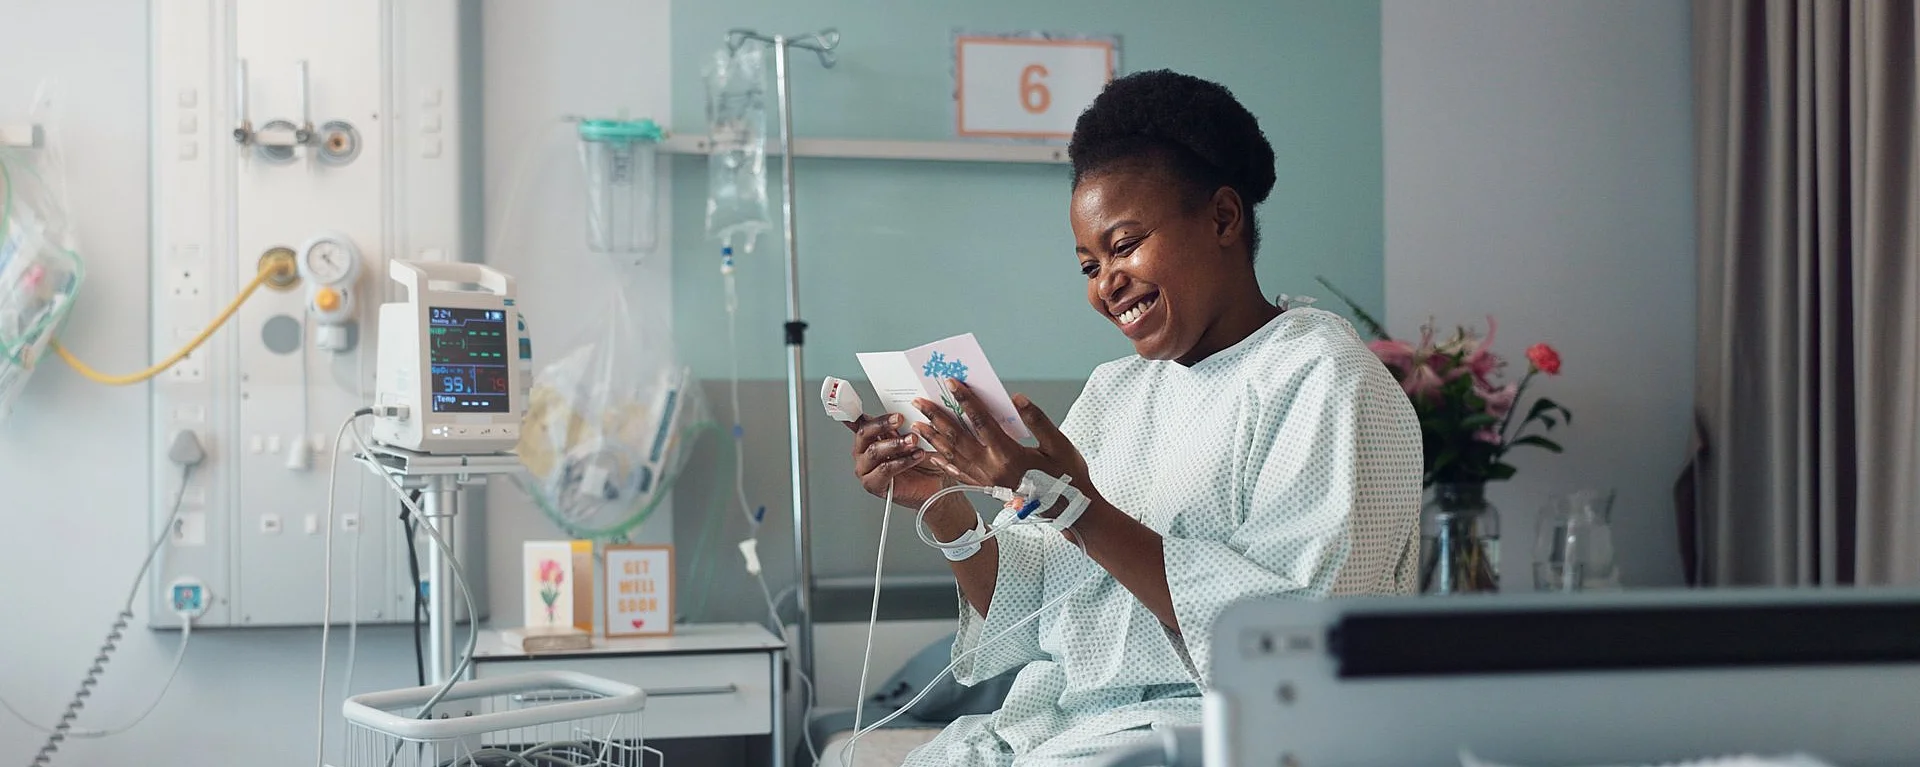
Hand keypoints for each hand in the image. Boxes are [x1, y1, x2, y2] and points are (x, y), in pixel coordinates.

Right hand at [847, 413, 949, 507]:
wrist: (935, 483)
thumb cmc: (922, 458)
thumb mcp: (914, 435)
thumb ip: (904, 424)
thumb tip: (906, 407)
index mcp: (869, 437)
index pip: (860, 421)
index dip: (862, 412)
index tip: (869, 406)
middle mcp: (863, 452)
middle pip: (864, 433)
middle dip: (883, 424)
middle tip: (900, 419)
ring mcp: (865, 469)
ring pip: (874, 451)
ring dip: (895, 444)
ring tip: (913, 440)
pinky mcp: (873, 484)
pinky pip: (884, 470)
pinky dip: (902, 461)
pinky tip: (916, 456)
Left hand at [912, 379, 1096, 512]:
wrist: (1068, 509)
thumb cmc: (1066, 477)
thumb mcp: (1058, 445)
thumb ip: (1037, 420)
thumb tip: (1017, 399)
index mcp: (1009, 454)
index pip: (981, 421)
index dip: (965, 400)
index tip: (951, 383)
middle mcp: (992, 468)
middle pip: (957, 438)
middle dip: (936, 417)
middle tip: (919, 401)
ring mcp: (987, 480)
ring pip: (953, 456)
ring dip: (934, 438)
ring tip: (917, 424)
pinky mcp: (987, 488)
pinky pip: (959, 474)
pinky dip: (943, 463)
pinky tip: (933, 455)